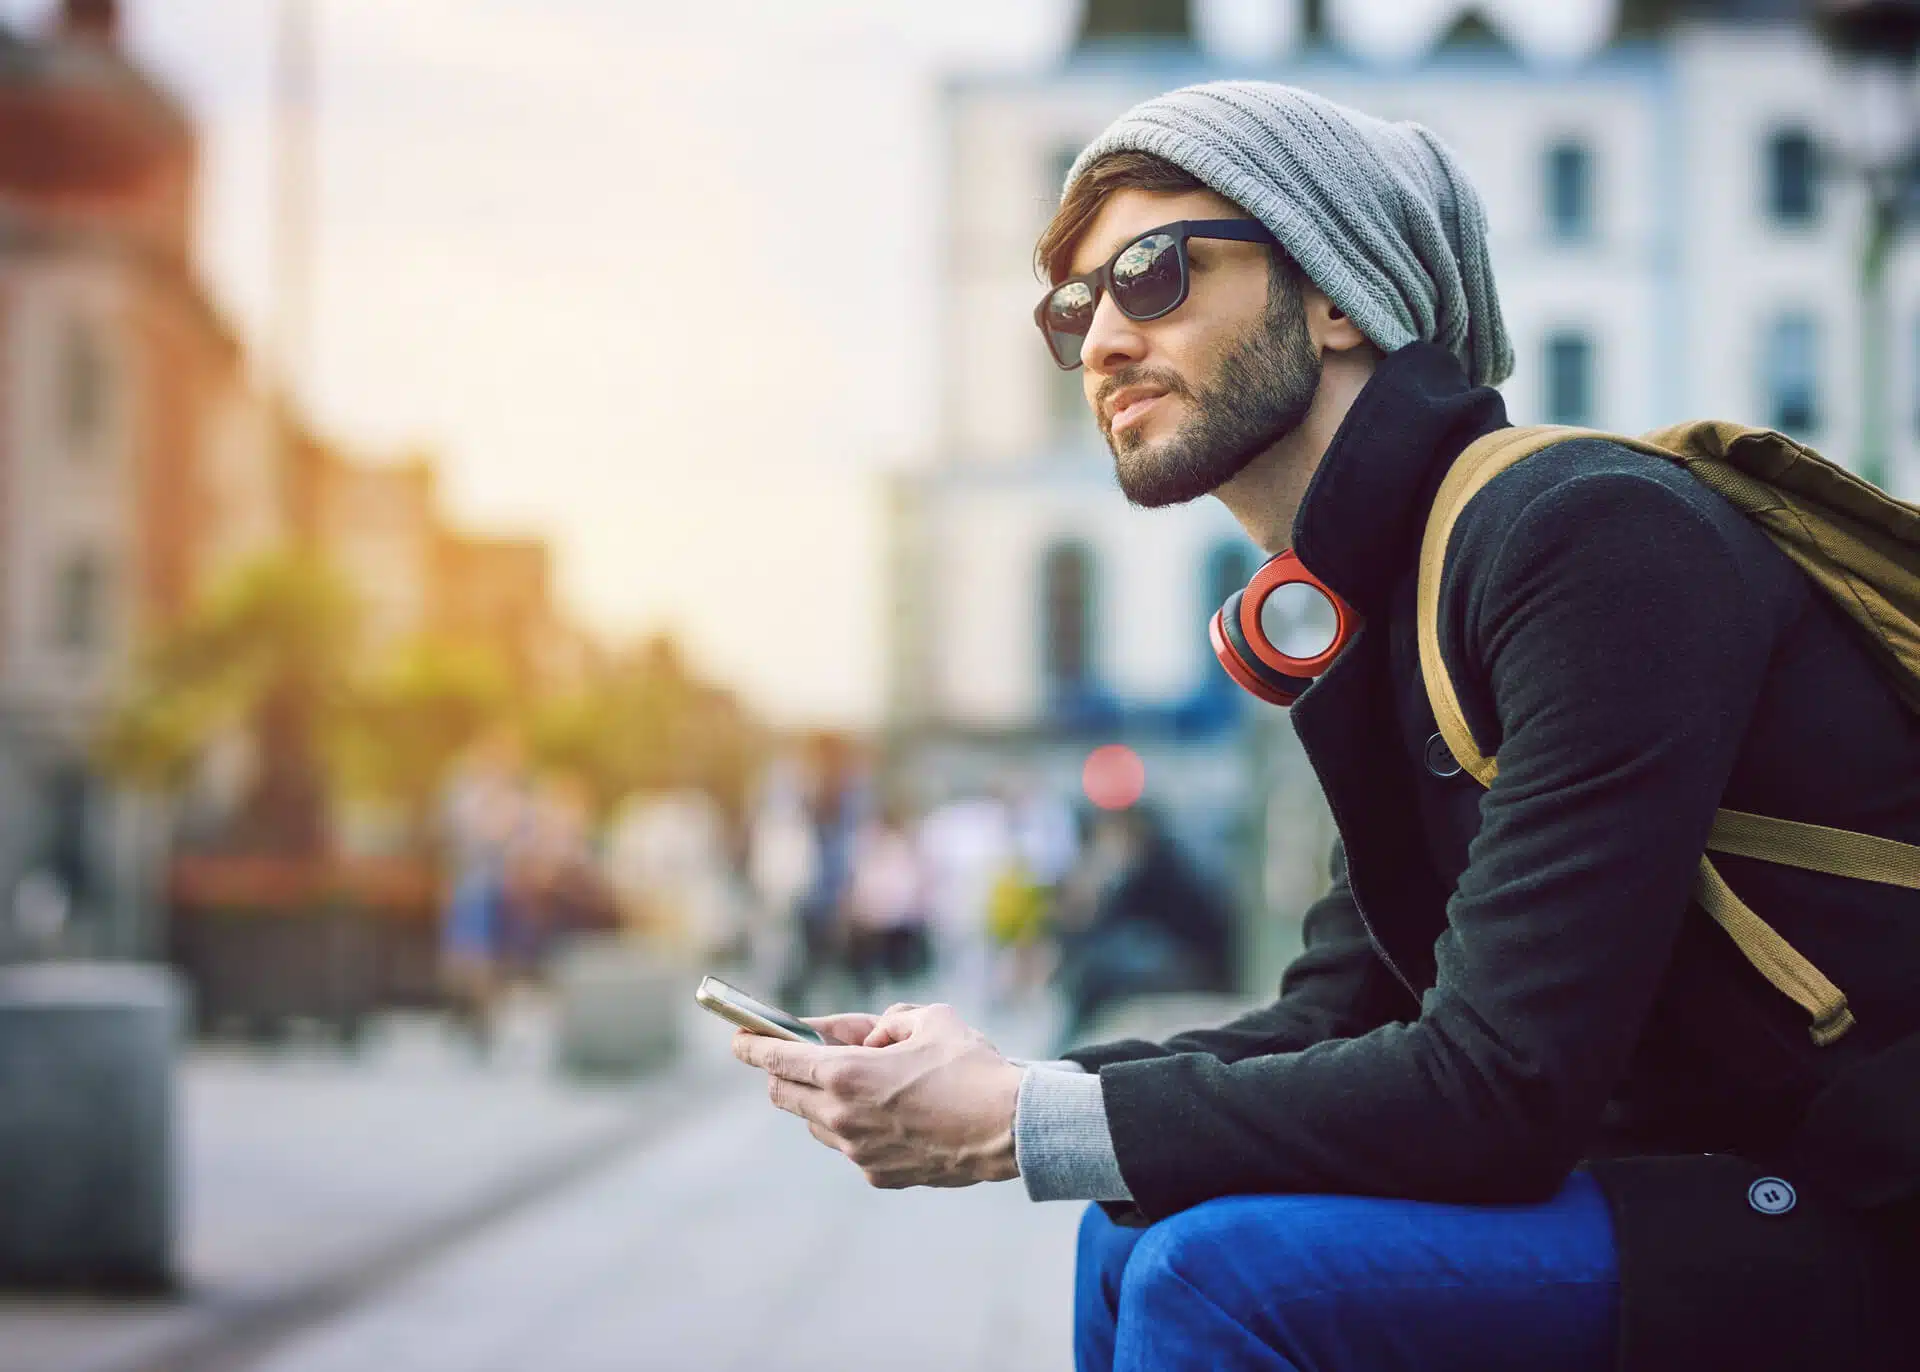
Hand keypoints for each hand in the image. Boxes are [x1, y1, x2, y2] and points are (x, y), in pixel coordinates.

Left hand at [733, 1003, 1021, 1189]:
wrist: (1010, 1129)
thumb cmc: (971, 1068)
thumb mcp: (930, 1020)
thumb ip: (887, 1022)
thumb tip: (869, 1035)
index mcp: (846, 1073)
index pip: (777, 1057)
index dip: (752, 1045)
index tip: (738, 1038)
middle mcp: (841, 1117)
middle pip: (783, 1095)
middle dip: (782, 1072)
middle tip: (796, 1057)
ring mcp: (857, 1152)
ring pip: (815, 1123)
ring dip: (821, 1101)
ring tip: (860, 1084)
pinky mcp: (876, 1175)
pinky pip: (849, 1145)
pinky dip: (855, 1127)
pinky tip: (890, 1114)